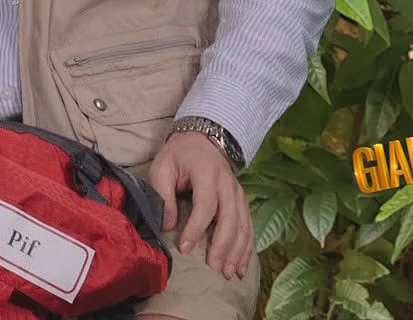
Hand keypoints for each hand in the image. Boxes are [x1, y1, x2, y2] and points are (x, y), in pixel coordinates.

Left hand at [147, 130, 253, 279]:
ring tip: (228, 272)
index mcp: (207, 173)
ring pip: (243, 225)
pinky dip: (247, 248)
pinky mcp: (242, 202)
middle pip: (230, 218)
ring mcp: (238, 193)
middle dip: (223, 246)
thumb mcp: (163, 167)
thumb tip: (166, 225)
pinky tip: (242, 266)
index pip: (205, 205)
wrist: (203, 139)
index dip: (195, 229)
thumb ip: (163, 194)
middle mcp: (228, 184)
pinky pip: (249, 226)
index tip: (185, 249)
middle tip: (214, 268)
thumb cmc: (179, 155)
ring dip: (238, 251)